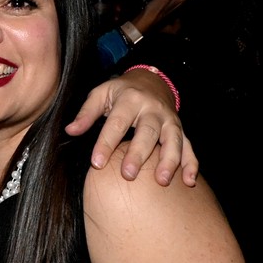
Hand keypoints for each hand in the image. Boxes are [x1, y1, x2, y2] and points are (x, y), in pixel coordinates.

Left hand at [66, 69, 198, 186]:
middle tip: (128, 175)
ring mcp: (170, 120)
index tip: (97, 163)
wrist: (152, 81)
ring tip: (162, 181)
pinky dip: (191, 164)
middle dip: (138, 154)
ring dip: (169, 160)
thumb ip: (86, 112)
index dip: (106, 143)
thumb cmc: (121, 92)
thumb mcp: (101, 94)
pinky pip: (189, 147)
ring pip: (173, 140)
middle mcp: (153, 109)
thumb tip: (70, 130)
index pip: (117, 123)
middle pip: (147, 132)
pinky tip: (189, 181)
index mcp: (130, 99)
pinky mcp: (181, 130)